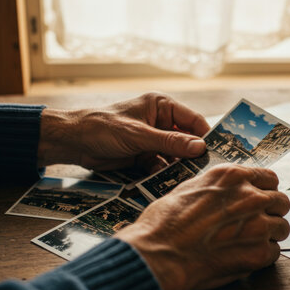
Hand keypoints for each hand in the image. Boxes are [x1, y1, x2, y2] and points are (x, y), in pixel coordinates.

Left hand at [37, 93, 209, 171]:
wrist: (73, 142)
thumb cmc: (103, 128)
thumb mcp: (139, 135)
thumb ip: (170, 142)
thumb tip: (200, 147)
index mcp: (161, 106)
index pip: (192, 120)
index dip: (205, 135)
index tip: (216, 152)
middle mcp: (160, 122)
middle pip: (185, 139)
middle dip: (192, 154)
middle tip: (205, 171)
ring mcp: (152, 140)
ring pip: (174, 155)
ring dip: (178, 167)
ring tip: (189, 180)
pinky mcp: (144, 156)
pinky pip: (161, 166)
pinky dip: (163, 174)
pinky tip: (168, 184)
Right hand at [115, 164, 289, 289]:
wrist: (160, 253)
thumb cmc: (165, 222)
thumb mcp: (190, 188)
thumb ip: (218, 187)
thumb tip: (229, 192)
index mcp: (233, 176)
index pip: (270, 178)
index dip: (266, 190)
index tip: (262, 198)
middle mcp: (250, 196)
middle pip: (281, 201)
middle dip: (272, 212)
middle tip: (259, 222)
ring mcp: (258, 224)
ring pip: (282, 227)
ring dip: (270, 235)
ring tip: (250, 242)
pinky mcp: (258, 253)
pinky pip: (274, 253)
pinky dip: (262, 256)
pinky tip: (244, 257)